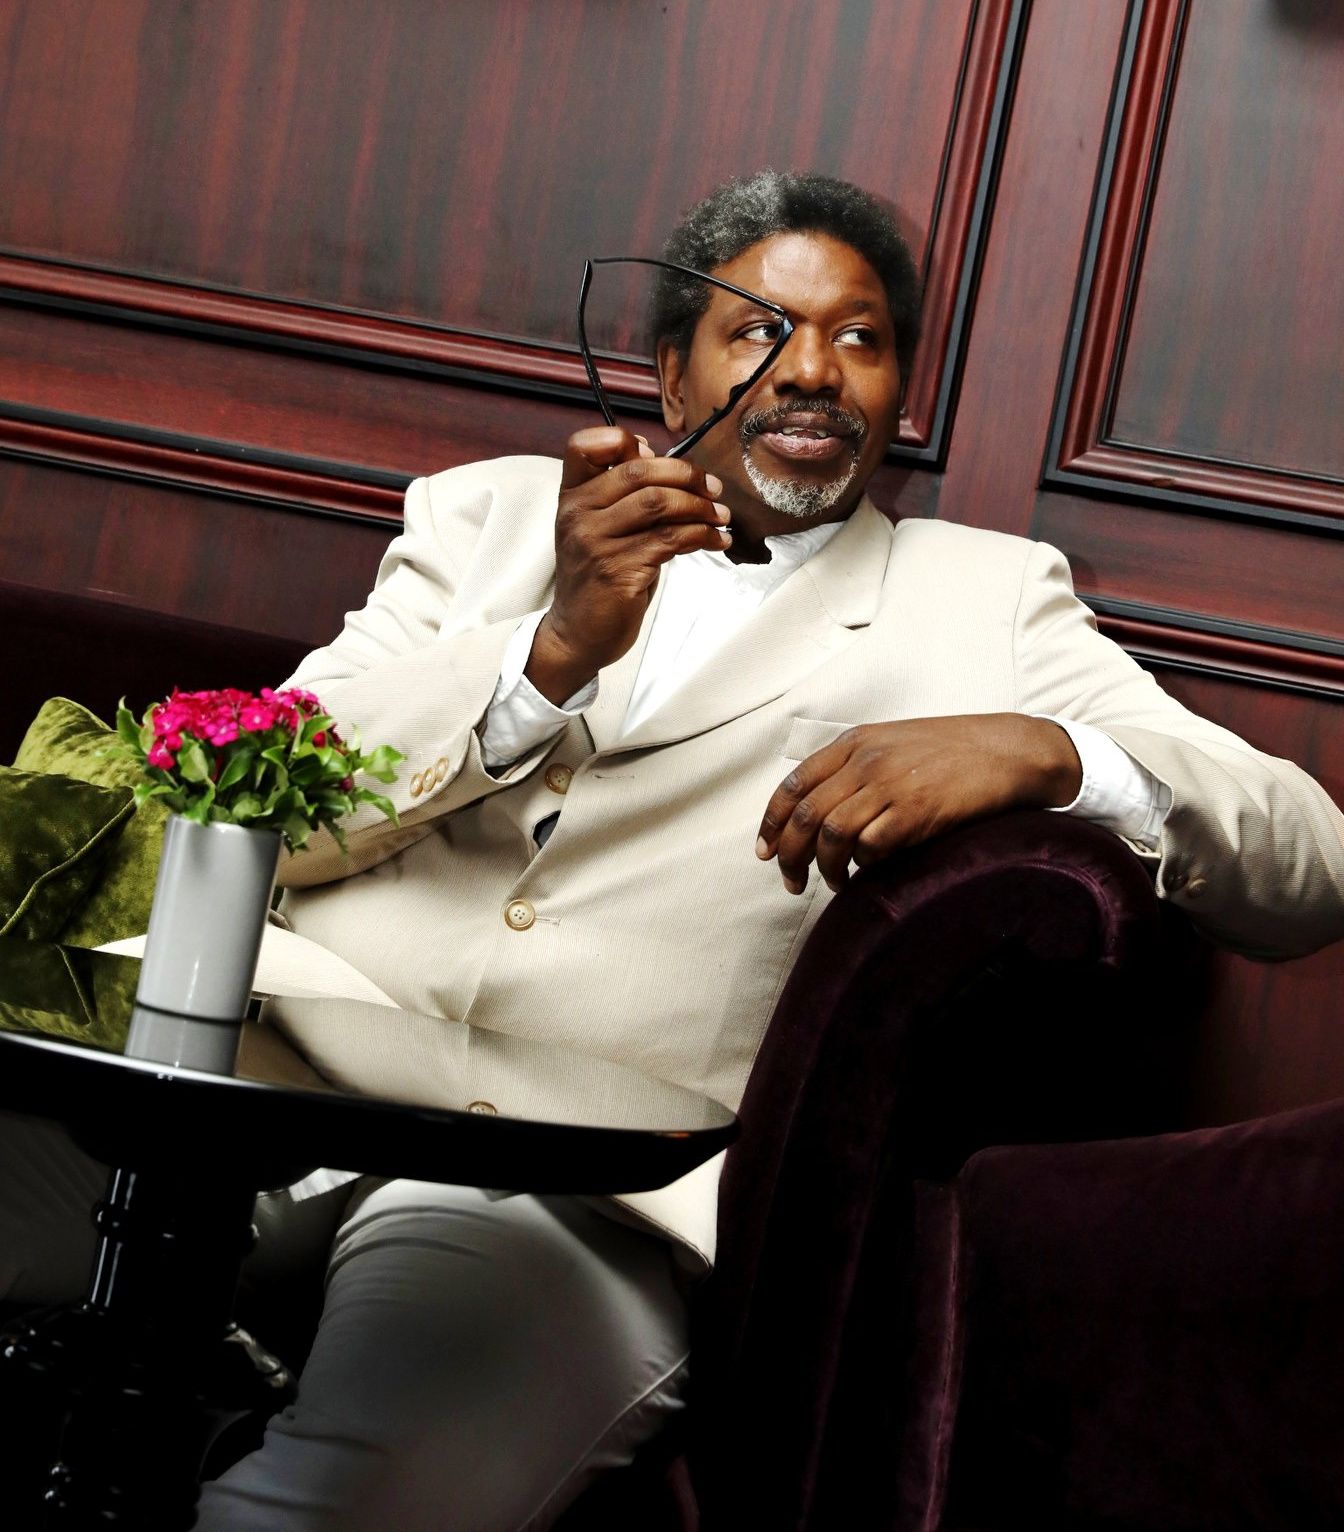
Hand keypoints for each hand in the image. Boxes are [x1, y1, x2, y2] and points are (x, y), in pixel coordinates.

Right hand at [525, 427, 730, 703]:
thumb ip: (620, 492)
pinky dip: (702, 535)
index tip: (660, 458)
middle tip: (713, 489)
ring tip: (720, 517)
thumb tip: (649, 451)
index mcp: (571, 496)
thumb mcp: (599, 526)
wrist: (578, 633)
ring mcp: (596, 542)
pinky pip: (671, 539)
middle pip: (639, 471)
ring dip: (700, 507)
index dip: (624, 441)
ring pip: (659, 503)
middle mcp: (578, 514)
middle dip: (686, 475)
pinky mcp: (619, 570)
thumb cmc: (597, 578)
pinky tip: (715, 539)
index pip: (585, 445)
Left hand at [756, 714, 1082, 893]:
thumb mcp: (893, 743)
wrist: (1008, 751)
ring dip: (826, 868)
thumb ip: (854, 767)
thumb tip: (819, 813)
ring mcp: (890, 785)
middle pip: (805, 816)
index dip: (771, 823)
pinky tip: (868, 874)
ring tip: (834, 883)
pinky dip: (863, 866)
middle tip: (792, 882)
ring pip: (832, 835)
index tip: (764, 851)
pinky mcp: (916, 811)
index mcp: (854, 743)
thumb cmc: (952, 751)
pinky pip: (871, 848)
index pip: (793, 785)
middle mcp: (865, 761)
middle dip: (789, 856)